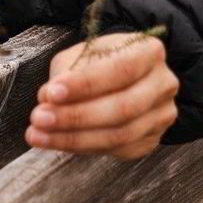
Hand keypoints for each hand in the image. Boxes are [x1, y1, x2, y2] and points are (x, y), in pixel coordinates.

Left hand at [25, 34, 178, 159]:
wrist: (125, 78)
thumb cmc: (101, 62)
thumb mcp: (82, 54)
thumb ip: (66, 72)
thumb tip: (48, 99)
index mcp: (149, 52)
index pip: (120, 70)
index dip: (85, 85)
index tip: (51, 93)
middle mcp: (163, 84)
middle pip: (122, 108)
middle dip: (75, 117)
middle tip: (39, 118)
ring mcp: (161, 115)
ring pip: (119, 135)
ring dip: (73, 138)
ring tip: (39, 135)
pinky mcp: (152, 139)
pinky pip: (117, 150)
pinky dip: (82, 148)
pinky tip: (58, 142)